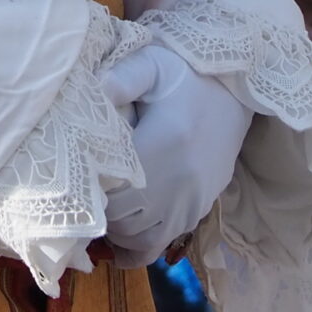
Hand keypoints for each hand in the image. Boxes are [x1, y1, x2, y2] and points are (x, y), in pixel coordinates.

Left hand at [101, 45, 249, 263]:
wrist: (232, 93)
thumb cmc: (185, 76)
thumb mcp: (153, 64)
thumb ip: (123, 76)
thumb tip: (95, 89)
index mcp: (163, 145)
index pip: (114, 187)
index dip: (90, 186)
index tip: (79, 172)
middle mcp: (178, 183)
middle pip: (123, 219)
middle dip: (99, 209)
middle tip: (84, 189)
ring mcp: (190, 203)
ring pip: (140, 238)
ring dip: (116, 229)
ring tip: (101, 207)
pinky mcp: (198, 212)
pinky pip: (161, 245)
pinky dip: (137, 246)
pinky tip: (122, 235)